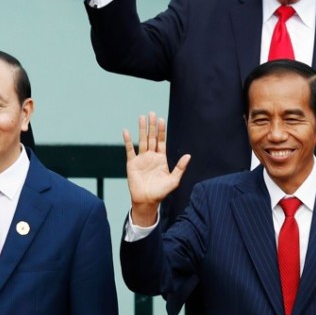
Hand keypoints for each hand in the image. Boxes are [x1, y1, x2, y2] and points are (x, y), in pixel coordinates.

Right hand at [124, 112, 189, 226]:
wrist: (147, 201)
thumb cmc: (161, 192)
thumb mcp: (174, 180)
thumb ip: (180, 167)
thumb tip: (189, 155)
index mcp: (161, 158)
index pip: (161, 141)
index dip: (161, 130)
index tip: (161, 119)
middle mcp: (151, 156)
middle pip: (152, 138)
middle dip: (152, 126)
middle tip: (151, 113)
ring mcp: (141, 159)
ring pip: (142, 141)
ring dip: (142, 129)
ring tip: (141, 118)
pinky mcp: (132, 163)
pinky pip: (129, 150)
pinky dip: (127, 141)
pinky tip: (126, 131)